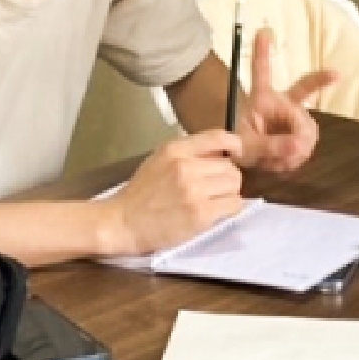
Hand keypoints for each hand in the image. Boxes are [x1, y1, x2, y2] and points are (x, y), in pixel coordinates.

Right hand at [108, 131, 244, 253]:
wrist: (123, 222)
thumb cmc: (140, 194)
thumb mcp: (160, 160)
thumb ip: (188, 153)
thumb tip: (221, 152)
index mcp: (175, 150)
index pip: (218, 137)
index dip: (234, 144)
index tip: (236, 153)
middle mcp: (186, 166)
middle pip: (230, 166)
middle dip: (227, 177)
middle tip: (214, 189)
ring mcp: (194, 190)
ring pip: (234, 185)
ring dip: (229, 194)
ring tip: (214, 201)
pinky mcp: (201, 213)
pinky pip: (233, 205)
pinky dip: (229, 209)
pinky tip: (216, 212)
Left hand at [236, 27, 335, 172]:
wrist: (246, 164)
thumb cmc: (240, 148)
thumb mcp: (248, 148)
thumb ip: (271, 146)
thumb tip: (299, 146)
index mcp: (260, 99)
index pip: (261, 73)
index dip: (262, 52)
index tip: (264, 31)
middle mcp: (280, 103)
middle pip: (304, 88)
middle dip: (320, 79)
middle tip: (332, 78)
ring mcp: (293, 118)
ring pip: (308, 126)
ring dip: (297, 147)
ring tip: (279, 160)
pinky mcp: (301, 134)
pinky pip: (308, 143)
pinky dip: (298, 157)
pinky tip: (286, 163)